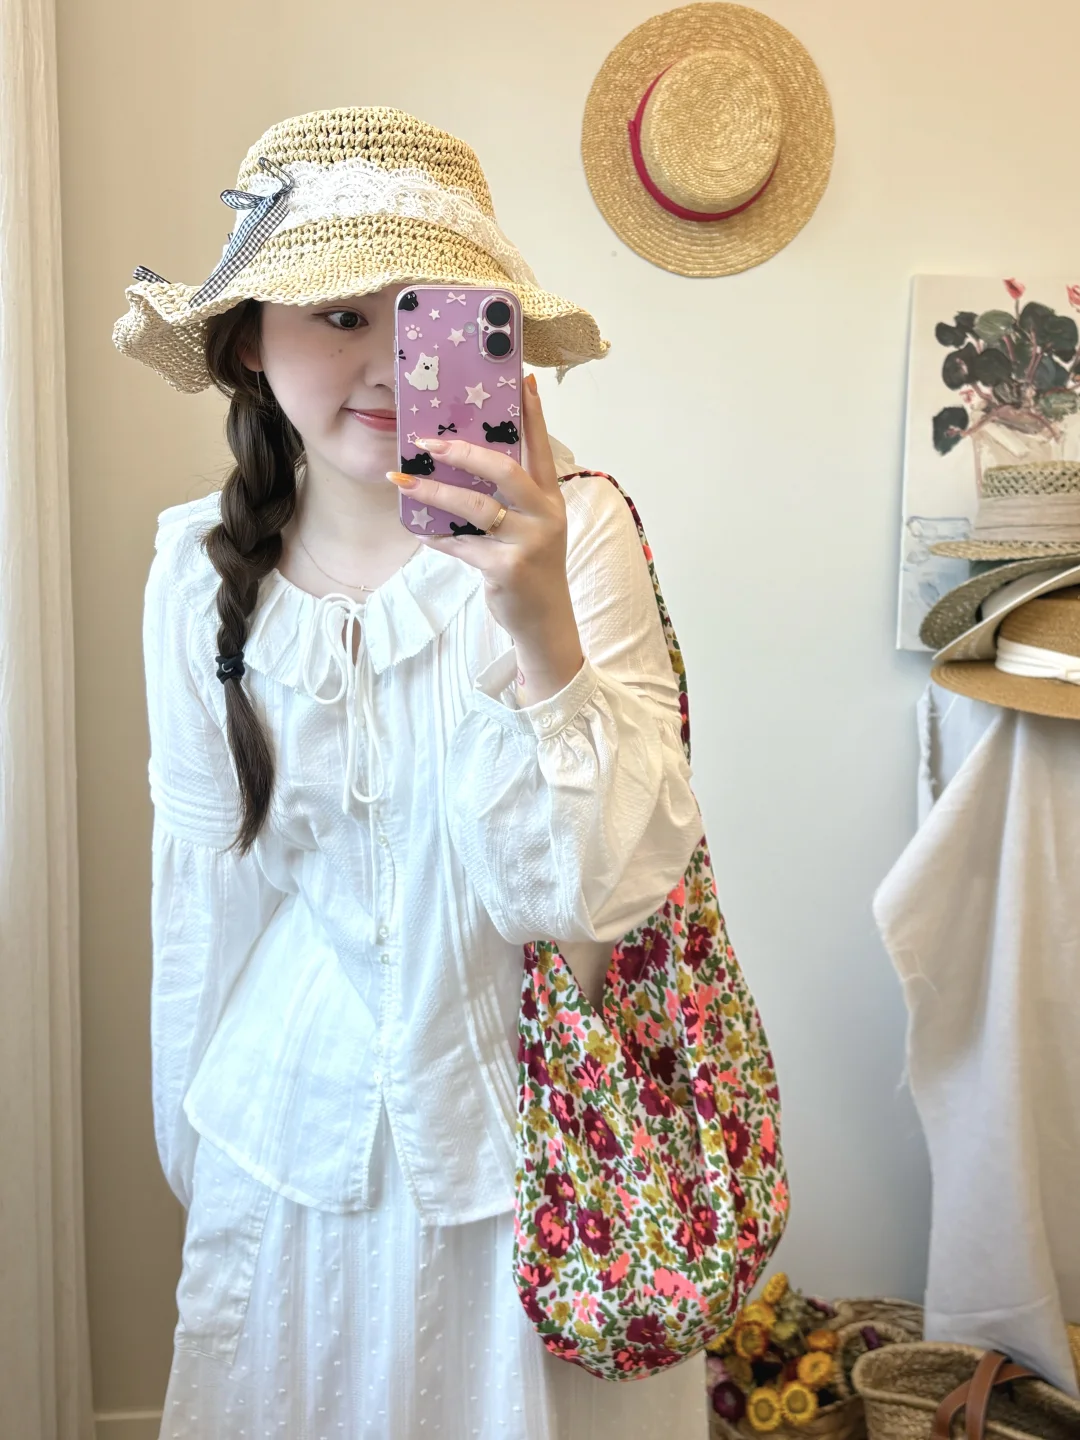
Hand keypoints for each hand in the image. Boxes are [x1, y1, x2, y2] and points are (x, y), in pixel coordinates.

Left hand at [387, 374, 583, 701]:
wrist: (544, 622)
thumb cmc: (532, 568)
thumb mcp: (533, 527)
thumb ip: (510, 499)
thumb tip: (461, 464)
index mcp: (551, 498)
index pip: (540, 447)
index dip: (532, 414)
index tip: (522, 380)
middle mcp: (544, 515)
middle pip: (503, 470)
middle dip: (462, 451)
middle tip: (427, 441)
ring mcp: (527, 542)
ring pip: (475, 507)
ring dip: (434, 492)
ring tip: (402, 482)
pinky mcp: (506, 568)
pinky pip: (461, 544)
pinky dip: (437, 536)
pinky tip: (420, 529)